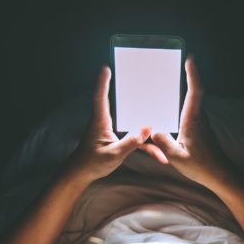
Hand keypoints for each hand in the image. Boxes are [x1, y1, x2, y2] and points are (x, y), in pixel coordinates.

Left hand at [67, 65, 166, 182]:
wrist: (82, 174)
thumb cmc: (92, 163)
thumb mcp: (114, 154)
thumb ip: (131, 142)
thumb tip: (147, 128)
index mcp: (100, 122)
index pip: (101, 97)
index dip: (103, 82)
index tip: (106, 68)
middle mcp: (106, 123)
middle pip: (123, 106)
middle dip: (134, 97)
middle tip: (142, 82)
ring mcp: (113, 131)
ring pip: (134, 127)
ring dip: (148, 133)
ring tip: (161, 130)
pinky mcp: (119, 141)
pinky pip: (136, 140)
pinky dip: (147, 147)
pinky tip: (159, 156)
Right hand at [149, 55, 231, 186]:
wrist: (220, 175)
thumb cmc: (201, 166)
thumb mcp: (176, 157)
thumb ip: (162, 142)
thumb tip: (152, 130)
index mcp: (193, 120)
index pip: (194, 91)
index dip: (192, 74)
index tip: (189, 59)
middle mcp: (199, 118)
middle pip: (194, 92)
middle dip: (188, 77)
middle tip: (179, 63)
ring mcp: (201, 124)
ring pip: (192, 104)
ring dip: (186, 91)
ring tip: (169, 84)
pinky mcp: (200, 130)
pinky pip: (190, 113)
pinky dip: (183, 106)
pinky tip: (172, 111)